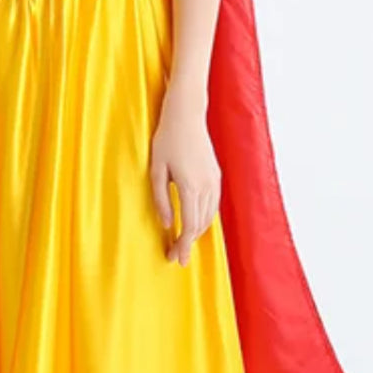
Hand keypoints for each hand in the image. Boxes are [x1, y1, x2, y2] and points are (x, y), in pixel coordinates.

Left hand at [149, 88, 220, 264]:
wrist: (187, 114)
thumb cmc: (167, 138)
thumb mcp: (156, 169)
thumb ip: (161, 198)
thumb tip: (167, 223)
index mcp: (191, 186)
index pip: (190, 225)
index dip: (183, 245)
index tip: (176, 259)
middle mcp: (207, 186)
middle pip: (201, 225)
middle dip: (189, 242)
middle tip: (176, 256)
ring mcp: (214, 180)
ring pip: (209, 216)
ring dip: (197, 231)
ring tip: (183, 242)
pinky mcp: (216, 175)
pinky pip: (213, 204)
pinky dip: (204, 218)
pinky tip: (195, 222)